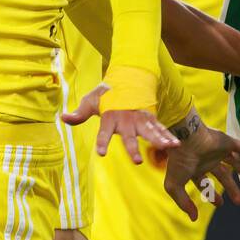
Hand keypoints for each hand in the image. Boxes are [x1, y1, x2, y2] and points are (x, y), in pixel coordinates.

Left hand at [62, 84, 178, 163]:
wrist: (126, 78)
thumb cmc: (106, 94)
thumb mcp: (91, 101)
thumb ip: (79, 113)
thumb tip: (63, 117)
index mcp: (111, 116)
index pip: (104, 132)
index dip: (102, 142)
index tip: (101, 153)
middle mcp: (126, 120)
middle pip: (130, 136)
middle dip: (133, 148)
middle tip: (136, 161)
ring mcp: (139, 119)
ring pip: (149, 132)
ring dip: (158, 141)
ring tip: (168, 148)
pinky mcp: (150, 119)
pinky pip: (160, 129)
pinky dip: (168, 136)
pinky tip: (176, 146)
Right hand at [160, 108, 239, 220]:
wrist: (186, 138)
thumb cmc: (179, 161)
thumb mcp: (175, 186)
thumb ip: (184, 203)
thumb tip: (193, 218)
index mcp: (195, 168)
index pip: (205, 182)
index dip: (211, 194)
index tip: (220, 204)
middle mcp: (208, 159)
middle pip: (223, 175)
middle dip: (232, 189)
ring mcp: (218, 150)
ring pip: (234, 162)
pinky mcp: (227, 141)